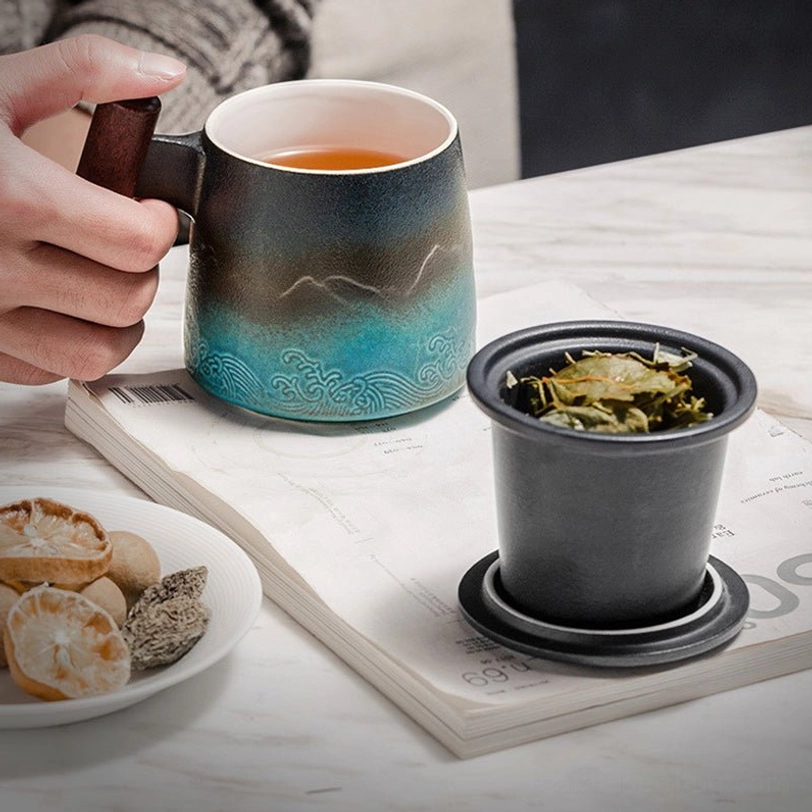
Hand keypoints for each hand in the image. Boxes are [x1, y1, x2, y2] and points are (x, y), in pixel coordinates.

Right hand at [0, 35, 185, 384]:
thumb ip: (84, 71)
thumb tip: (165, 72)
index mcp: (12, 197)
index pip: (137, 242)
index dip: (158, 223)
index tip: (149, 211)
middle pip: (126, 299)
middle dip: (142, 270)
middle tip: (126, 245)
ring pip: (96, 352)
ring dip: (117, 322)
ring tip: (106, 284)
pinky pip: (47, 371)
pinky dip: (68, 346)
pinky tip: (59, 309)